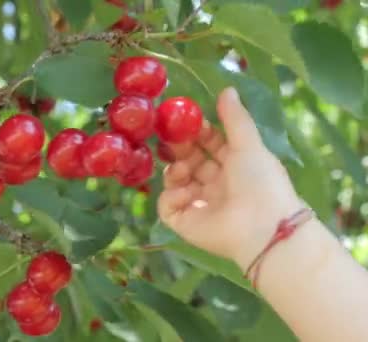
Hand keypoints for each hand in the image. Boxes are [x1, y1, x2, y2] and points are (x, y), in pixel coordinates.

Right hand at [158, 87, 303, 269]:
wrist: (260, 227)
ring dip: (175, 171)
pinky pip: (168, 205)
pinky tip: (185, 194)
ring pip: (175, 181)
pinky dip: (171, 197)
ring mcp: (199, 204)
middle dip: (179, 148)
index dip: (197, 132)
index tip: (184, 120)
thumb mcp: (248, 144)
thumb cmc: (260, 181)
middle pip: (189, 161)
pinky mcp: (184, 222)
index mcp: (234, 166)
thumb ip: (234, 118)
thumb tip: (227, 89)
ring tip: (182, 170)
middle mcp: (216, 184)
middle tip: (170, 137)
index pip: (210, 144)